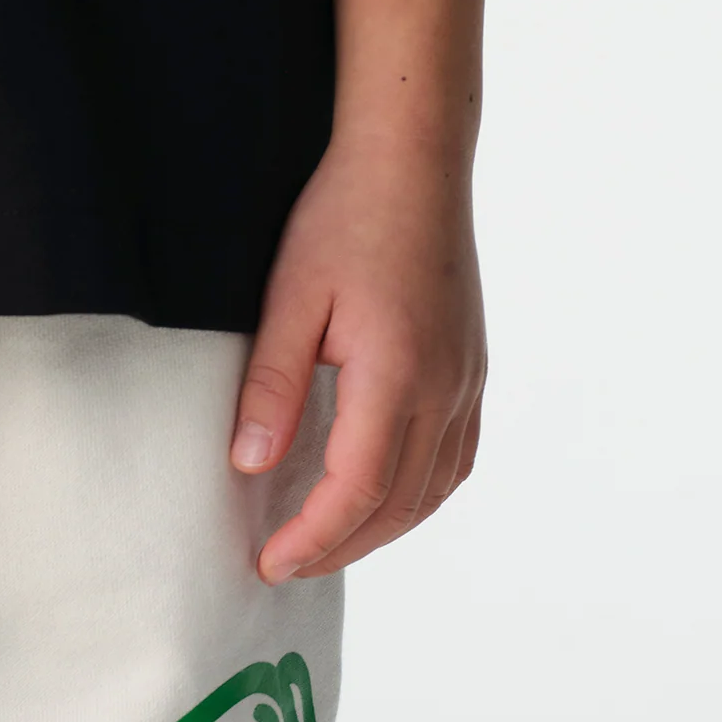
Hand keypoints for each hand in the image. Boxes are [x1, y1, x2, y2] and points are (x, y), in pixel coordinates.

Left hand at [229, 135, 485, 581]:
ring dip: (384, 527)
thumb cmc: (345, 214)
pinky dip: (420, 492)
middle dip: (342, 545)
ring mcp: (467, 379)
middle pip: (400, 505)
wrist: (412, 158)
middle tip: (287, 562)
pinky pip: (457, 457)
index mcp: (398, 376)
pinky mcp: (472, 365)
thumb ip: (272, 385)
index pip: (356, 491)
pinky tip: (387, 492)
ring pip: (435, 488)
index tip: (269, 563)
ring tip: (329, 539)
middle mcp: (444, 389)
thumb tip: (249, 465)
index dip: (312, 538)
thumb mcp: (290, 296)